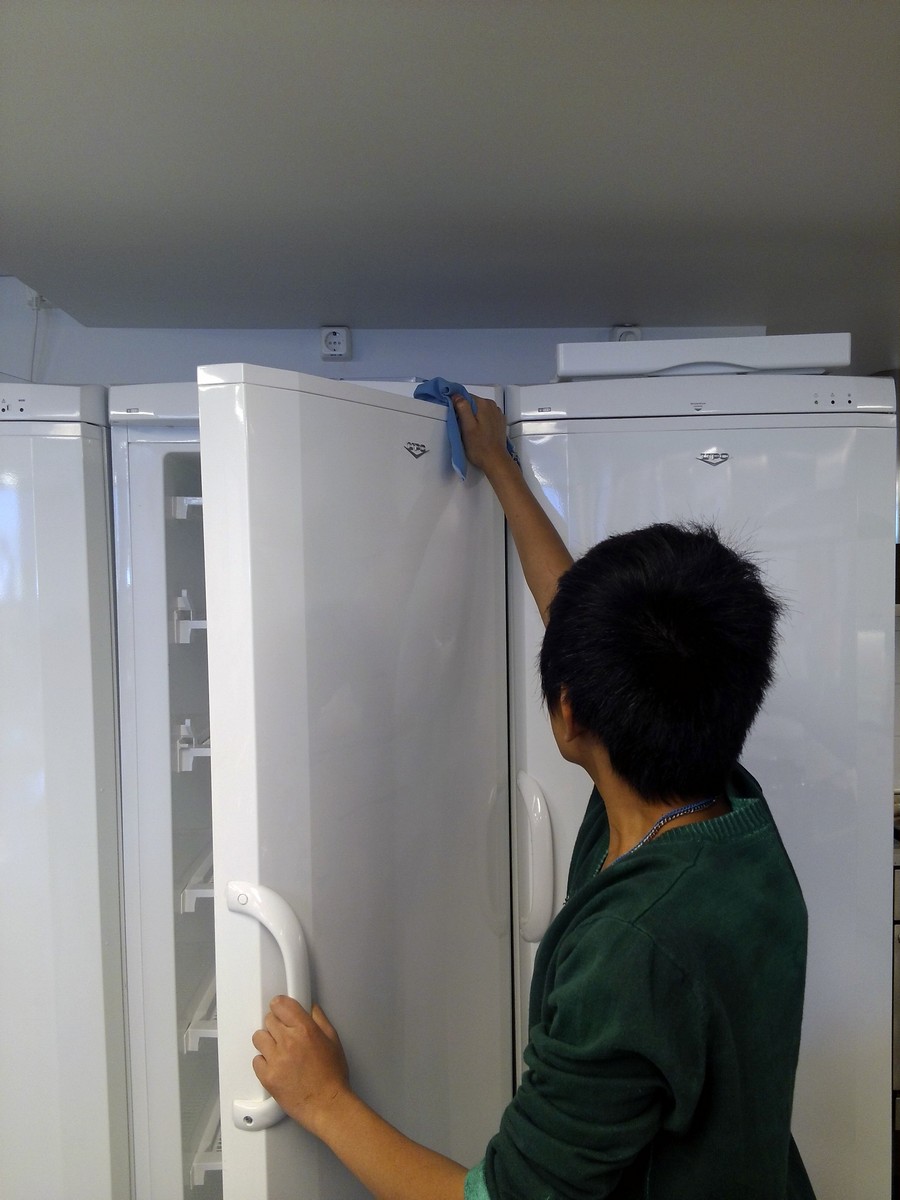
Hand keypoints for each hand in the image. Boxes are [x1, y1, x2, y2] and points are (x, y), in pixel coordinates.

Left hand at [251, 995, 350, 1135]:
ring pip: (259, 1037)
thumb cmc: (332, 1077)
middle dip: (276, 1025)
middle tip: (284, 1035)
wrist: (327, 1105)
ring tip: (278, 1051)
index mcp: (305, 1029)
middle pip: (268, 1019)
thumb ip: (320, 1020)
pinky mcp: (267, 1077)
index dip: (279, 1006)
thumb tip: (310, 1008)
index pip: (280, 1004)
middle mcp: (288, 1041)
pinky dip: (263, 1062)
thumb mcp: (333, 1041)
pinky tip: (276, 1066)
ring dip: (267, 1042)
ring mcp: (276, 1059)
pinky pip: (256, 1060)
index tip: (280, 1010)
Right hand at [452, 393, 510, 474]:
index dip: (456, 405)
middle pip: (472, 403)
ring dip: (473, 416)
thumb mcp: (467, 427)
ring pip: (479, 409)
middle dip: (465, 411)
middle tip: (461, 426)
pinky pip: (486, 416)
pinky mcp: (499, 422)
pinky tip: (478, 431)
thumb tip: (457, 395)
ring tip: (470, 430)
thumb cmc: (479, 447)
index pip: (465, 396)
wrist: (495, 460)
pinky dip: (481, 420)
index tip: (454, 416)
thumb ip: (462, 408)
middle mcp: (492, 406)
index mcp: (483, 404)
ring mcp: (497, 414)